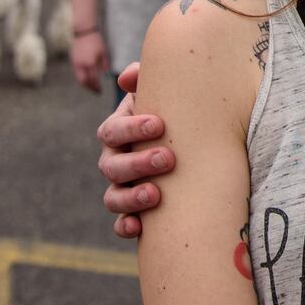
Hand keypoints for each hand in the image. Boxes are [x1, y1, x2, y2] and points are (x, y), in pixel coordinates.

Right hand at [70, 31, 109, 91]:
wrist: (84, 32)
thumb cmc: (96, 42)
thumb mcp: (104, 52)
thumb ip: (105, 64)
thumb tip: (106, 75)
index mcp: (90, 63)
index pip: (93, 79)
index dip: (96, 86)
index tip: (100, 91)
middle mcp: (82, 65)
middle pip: (84, 81)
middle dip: (90, 88)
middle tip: (96, 91)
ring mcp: (76, 63)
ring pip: (79, 78)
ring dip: (85, 84)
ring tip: (92, 86)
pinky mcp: (73, 60)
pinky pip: (77, 73)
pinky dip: (81, 78)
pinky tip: (87, 78)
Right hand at [97, 61, 173, 238]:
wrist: (193, 145)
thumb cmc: (177, 114)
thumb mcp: (166, 93)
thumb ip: (148, 78)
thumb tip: (128, 76)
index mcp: (119, 132)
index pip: (111, 130)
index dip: (131, 128)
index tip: (159, 124)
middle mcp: (115, 160)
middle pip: (111, 166)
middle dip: (138, 163)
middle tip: (168, 159)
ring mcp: (122, 188)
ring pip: (112, 197)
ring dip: (131, 197)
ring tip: (155, 195)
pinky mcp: (133, 213)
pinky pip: (120, 225)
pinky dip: (126, 226)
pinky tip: (140, 227)